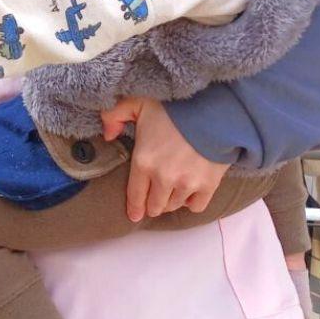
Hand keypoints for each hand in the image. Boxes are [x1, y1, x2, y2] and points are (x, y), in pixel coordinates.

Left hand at [101, 96, 228, 221]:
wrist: (212, 109)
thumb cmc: (172, 107)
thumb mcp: (136, 103)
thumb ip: (114, 116)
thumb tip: (107, 136)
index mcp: (143, 161)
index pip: (135, 195)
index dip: (134, 208)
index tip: (134, 215)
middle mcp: (164, 178)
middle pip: (155, 205)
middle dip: (152, 204)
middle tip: (153, 199)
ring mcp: (187, 184)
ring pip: (174, 206)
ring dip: (170, 202)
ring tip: (170, 193)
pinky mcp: (208, 185)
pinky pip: (196, 206)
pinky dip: (191, 202)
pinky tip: (188, 193)